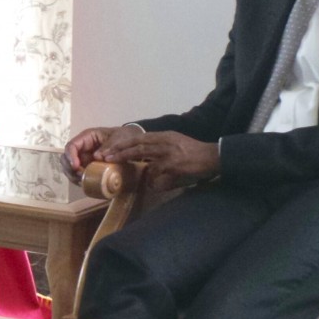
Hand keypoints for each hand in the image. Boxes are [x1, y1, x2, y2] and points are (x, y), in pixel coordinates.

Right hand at [61, 125, 143, 182]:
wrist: (131, 142)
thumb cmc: (123, 137)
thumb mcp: (118, 138)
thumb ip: (108, 146)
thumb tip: (96, 157)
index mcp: (86, 138)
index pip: (71, 146)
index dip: (70, 157)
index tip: (76, 167)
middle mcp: (82, 148)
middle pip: (66, 158)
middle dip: (69, 169)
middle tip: (79, 177)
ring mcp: (84, 158)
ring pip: (70, 168)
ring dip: (73, 176)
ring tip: (82, 182)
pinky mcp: (88, 167)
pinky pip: (79, 175)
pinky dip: (79, 180)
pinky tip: (85, 184)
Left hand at [99, 130, 219, 190]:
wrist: (214, 156)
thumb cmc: (194, 154)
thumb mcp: (175, 146)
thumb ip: (159, 153)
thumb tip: (146, 168)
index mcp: (164, 136)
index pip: (139, 138)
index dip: (123, 143)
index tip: (109, 149)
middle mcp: (164, 140)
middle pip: (137, 143)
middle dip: (119, 148)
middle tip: (105, 155)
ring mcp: (168, 151)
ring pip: (142, 152)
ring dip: (126, 156)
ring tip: (113, 161)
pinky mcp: (174, 163)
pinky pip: (156, 170)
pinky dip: (149, 177)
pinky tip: (144, 183)